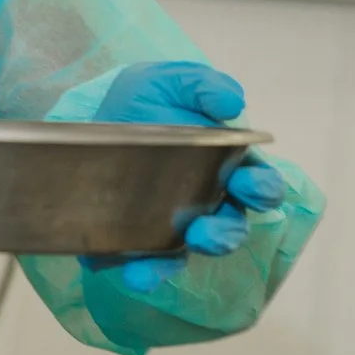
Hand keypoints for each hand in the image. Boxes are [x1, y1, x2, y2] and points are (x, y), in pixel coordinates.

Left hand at [87, 60, 287, 290]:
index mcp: (229, 166)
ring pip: (192, 253)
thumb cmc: (147, 98)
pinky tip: (132, 273)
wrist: (91, 113)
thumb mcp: (173, 81)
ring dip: (181, 260)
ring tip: (169, 256)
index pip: (261, 186)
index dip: (263, 189)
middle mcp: (209, 202)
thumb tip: (232, 104)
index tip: (249, 184)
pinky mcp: (138, 242)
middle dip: (224, 233)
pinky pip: (147, 265)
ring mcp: (175, 226)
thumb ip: (204, 85)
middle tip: (206, 230)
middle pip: (231, 228)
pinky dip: (145, 274)